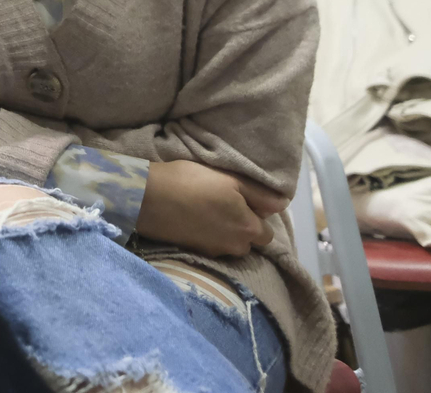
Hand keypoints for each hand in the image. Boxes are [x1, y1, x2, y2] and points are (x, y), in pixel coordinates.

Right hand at [135, 160, 288, 256]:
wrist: (148, 197)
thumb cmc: (191, 181)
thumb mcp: (229, 179)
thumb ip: (259, 194)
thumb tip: (282, 205)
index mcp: (248, 228)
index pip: (267, 232)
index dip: (257, 216)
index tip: (242, 200)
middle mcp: (235, 246)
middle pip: (248, 242)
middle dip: (243, 228)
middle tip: (225, 205)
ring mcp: (213, 251)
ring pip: (229, 245)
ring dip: (225, 233)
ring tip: (208, 212)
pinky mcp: (194, 251)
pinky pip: (211, 246)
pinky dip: (207, 235)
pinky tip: (194, 219)